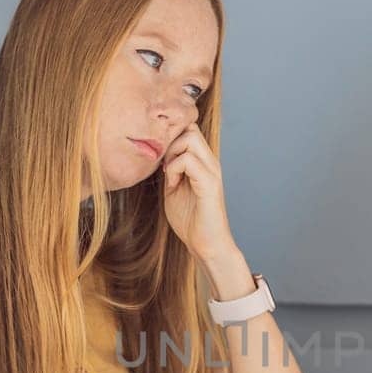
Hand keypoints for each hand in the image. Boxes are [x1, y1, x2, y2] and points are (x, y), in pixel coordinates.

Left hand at [160, 123, 236, 262]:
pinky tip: (173, 185)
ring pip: (190, 137)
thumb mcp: (173, 188)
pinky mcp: (210, 183)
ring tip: (169, 175)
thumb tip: (159, 155)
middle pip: (190, 128)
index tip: (162, 162)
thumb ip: (170, 170)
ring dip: (173, 154)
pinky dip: (175, 168)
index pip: (190, 129)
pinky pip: (189, 160)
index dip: (172, 138)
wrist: (206, 245)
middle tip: (164, 167)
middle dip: (171, 143)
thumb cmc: (191, 220)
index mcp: (203, 163)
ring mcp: (212, 171)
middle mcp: (211, 162)